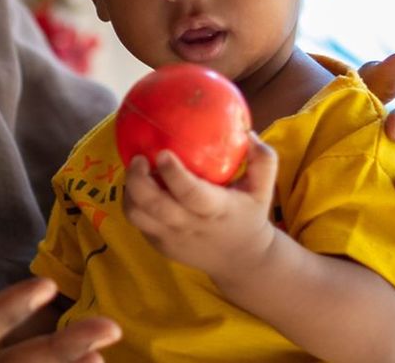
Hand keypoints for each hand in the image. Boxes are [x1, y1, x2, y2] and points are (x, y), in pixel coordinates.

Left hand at [121, 139, 278, 281]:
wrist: (241, 261)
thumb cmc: (249, 216)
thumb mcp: (264, 190)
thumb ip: (263, 160)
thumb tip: (248, 133)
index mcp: (216, 210)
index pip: (191, 194)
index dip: (173, 174)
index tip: (163, 153)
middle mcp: (190, 226)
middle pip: (154, 206)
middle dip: (138, 180)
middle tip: (138, 158)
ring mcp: (171, 238)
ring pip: (137, 216)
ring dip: (130, 191)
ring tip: (136, 171)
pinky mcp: (160, 245)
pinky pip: (138, 222)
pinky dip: (134, 202)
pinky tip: (140, 186)